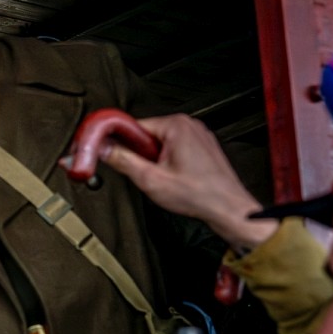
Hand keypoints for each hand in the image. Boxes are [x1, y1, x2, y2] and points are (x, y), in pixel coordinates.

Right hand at [91, 113, 279, 251]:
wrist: (229, 208)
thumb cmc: (200, 194)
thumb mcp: (151, 180)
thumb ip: (122, 161)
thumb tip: (103, 149)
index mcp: (176, 125)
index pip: (134, 126)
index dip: (122, 143)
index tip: (112, 152)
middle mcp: (189, 125)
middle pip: (147, 135)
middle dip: (142, 156)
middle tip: (149, 175)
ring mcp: (198, 135)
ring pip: (161, 144)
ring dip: (156, 161)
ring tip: (166, 179)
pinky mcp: (202, 147)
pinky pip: (175, 149)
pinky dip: (170, 164)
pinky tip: (177, 179)